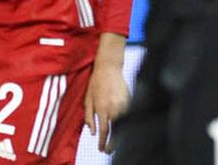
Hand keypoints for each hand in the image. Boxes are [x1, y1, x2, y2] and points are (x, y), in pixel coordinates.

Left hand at [85, 35, 129, 152]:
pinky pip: (127, 115)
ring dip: (118, 132)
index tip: (101, 149)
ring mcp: (123, 104)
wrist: (109, 68)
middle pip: (116, 131)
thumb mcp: (87, 100)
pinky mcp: (129, 100)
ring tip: (115, 139)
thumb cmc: (96, 83)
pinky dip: (124, 122)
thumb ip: (89, 117)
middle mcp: (114, 108)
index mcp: (102, 109)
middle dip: (113, 143)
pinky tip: (120, 124)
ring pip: (123, 124)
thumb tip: (92, 132)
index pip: (104, 131)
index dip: (103, 142)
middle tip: (108, 150)